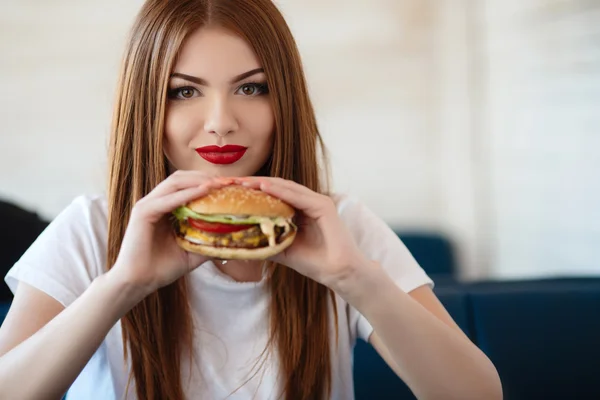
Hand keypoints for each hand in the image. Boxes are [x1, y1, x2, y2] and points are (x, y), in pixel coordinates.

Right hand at [110, 171, 229, 295]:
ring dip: (199, 181)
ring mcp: (148, 205)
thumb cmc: (162, 268)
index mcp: (166, 207)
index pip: (188, 185)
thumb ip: (209, 242)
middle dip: (206, 177)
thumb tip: (233, 240)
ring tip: (219, 184)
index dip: (209, 181)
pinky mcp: (143, 212)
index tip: (230, 185)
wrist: (138, 283)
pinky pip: (168, 199)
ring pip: (175, 182)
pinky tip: (204, 191)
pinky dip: (187, 194)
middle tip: (228, 181)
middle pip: (182, 178)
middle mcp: (156, 202)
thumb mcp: (192, 252)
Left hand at [234, 177, 367, 287]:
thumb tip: (241, 243)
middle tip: (228, 181)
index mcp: (300, 209)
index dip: (251, 191)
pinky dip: (279, 191)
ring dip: (262, 183)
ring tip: (241, 182)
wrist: (339, 273)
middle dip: (252, 183)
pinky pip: (297, 196)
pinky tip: (262, 187)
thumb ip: (266, 242)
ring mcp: (317, 201)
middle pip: (276, 187)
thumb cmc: (315, 263)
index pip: (272, 194)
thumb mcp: (283, 250)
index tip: (228, 190)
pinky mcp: (323, 206)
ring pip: (285, 187)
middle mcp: (308, 201)